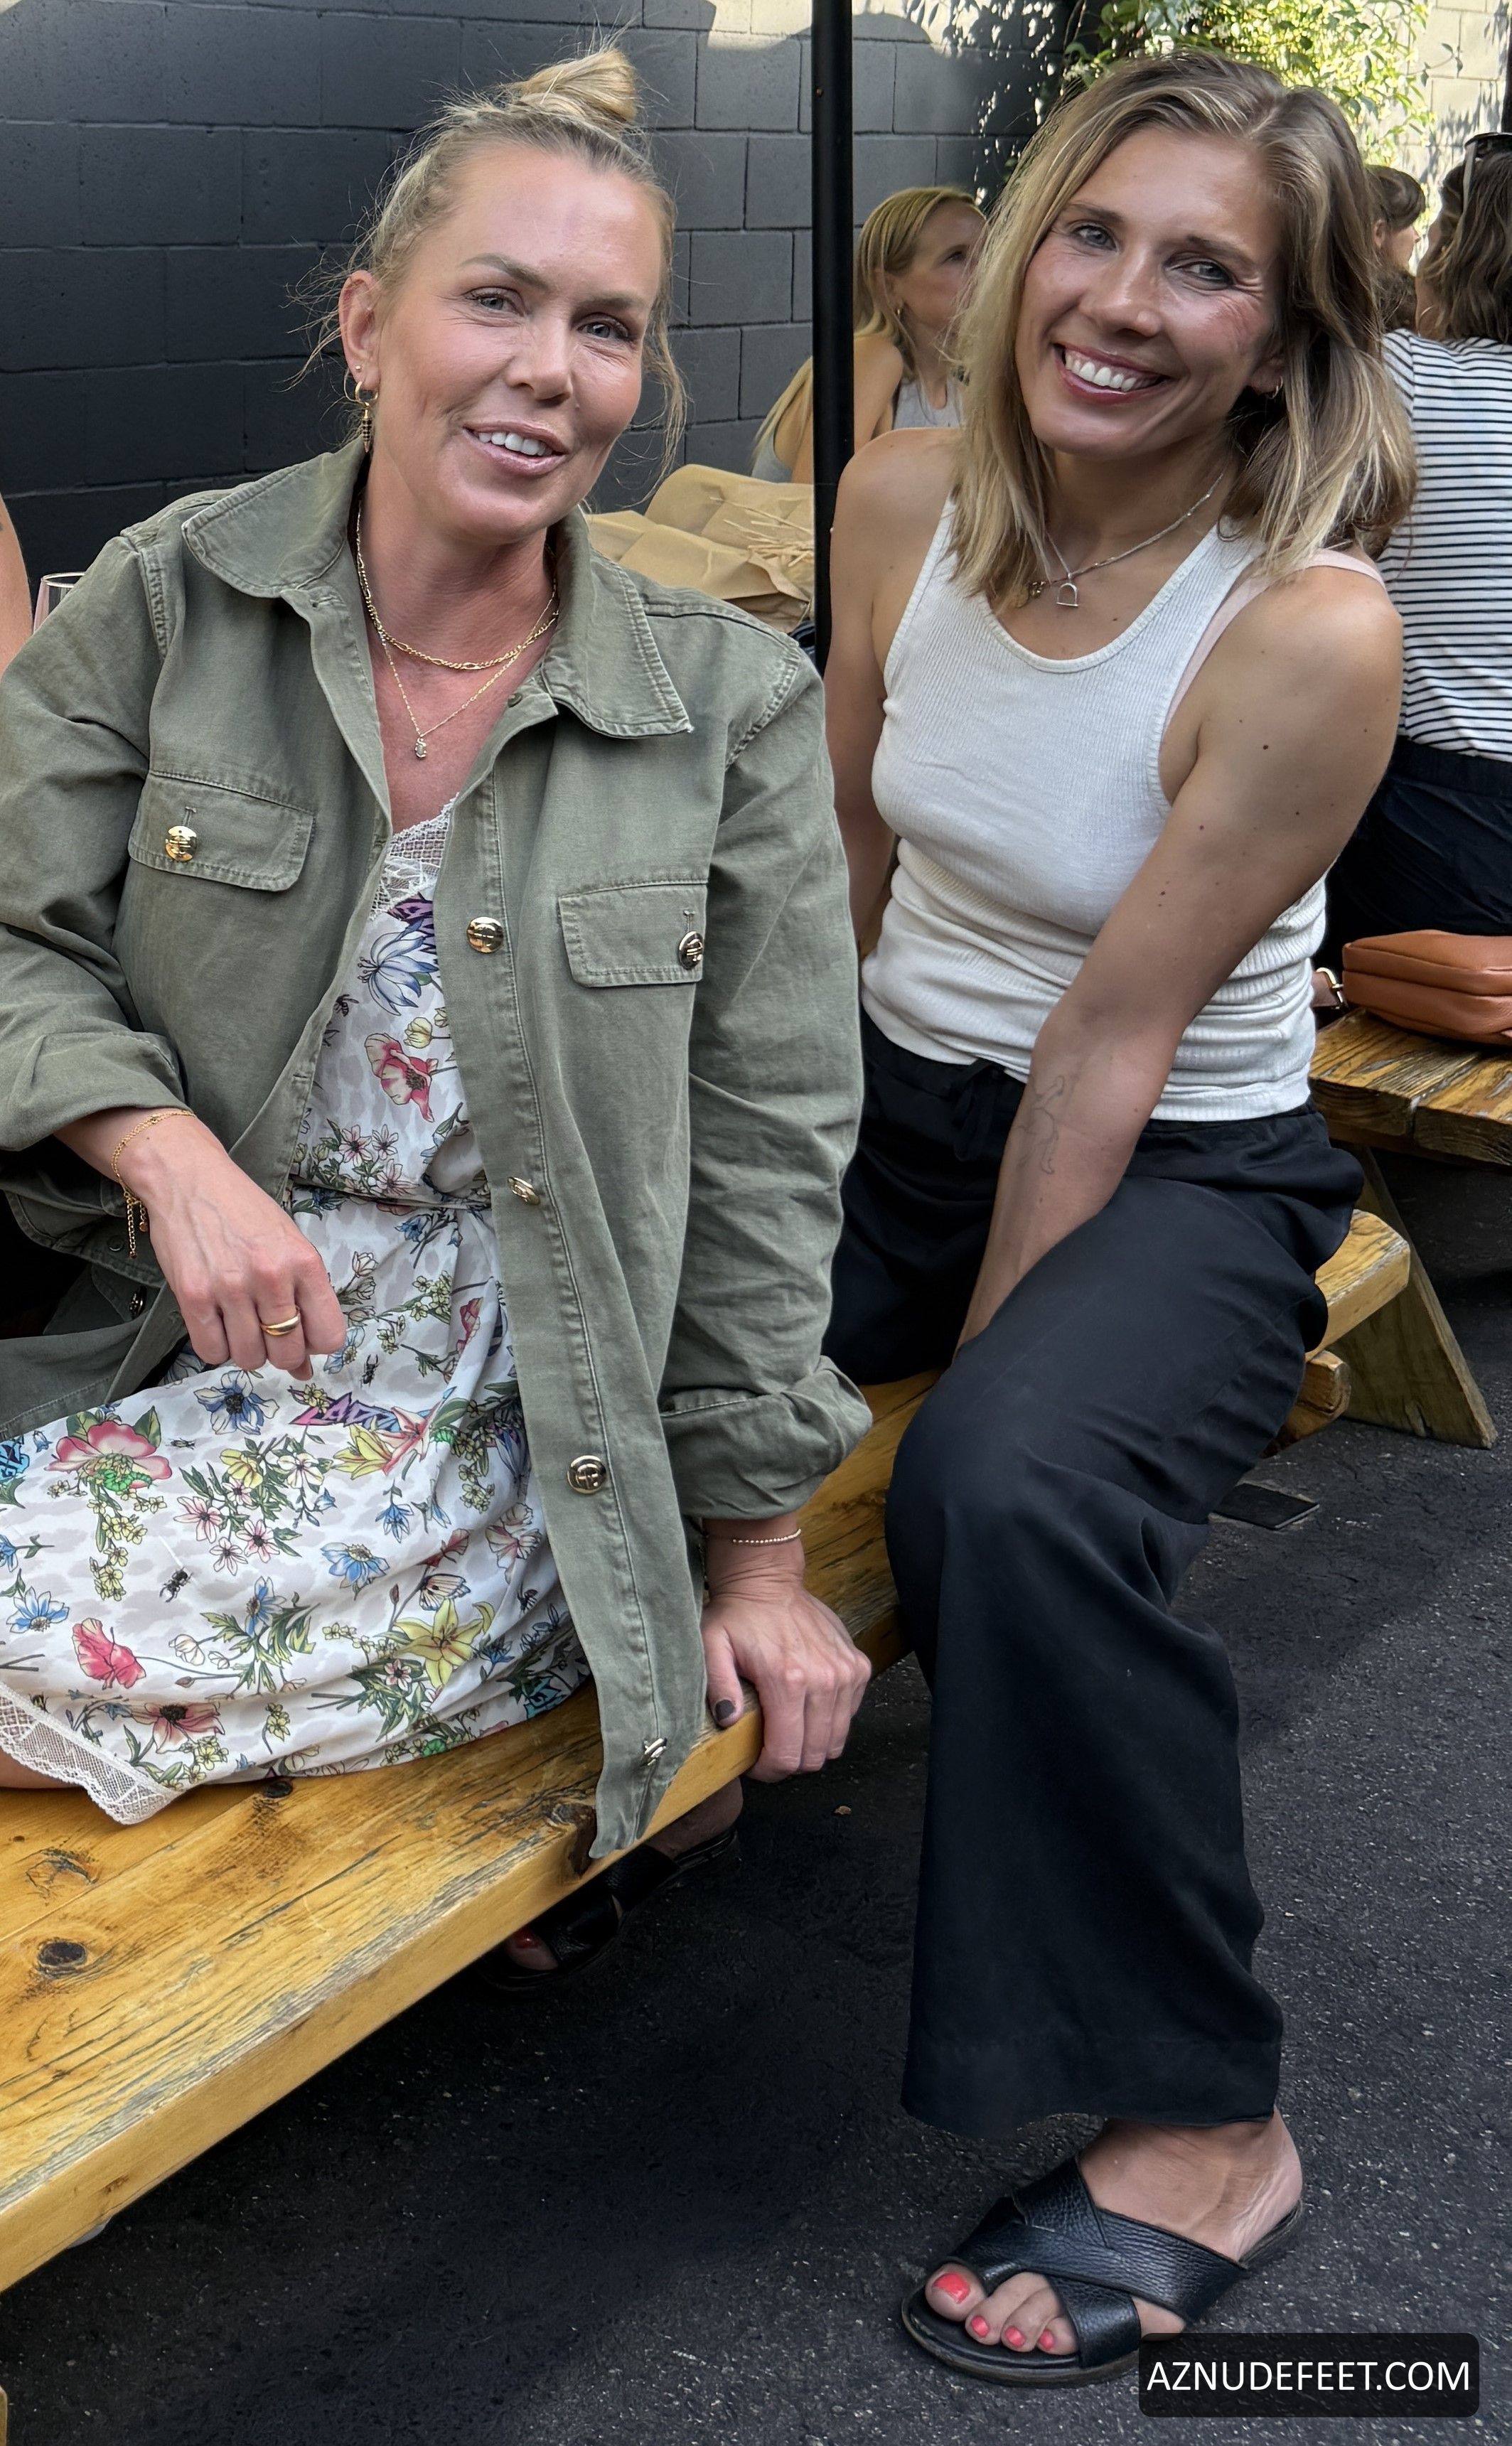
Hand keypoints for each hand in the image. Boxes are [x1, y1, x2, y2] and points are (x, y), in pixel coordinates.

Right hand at [113, 1111, 344, 1376]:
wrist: (190, 1178)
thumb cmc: (244, 1210)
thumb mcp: (289, 1242)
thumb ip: (303, 1297)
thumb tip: (304, 1365)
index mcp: (305, 1262)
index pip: (328, 1336)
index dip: (315, 1346)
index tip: (302, 1337)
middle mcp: (272, 1277)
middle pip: (287, 1353)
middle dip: (281, 1355)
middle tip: (267, 1334)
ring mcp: (231, 1288)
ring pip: (249, 1358)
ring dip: (247, 1352)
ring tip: (240, 1326)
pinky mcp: (193, 1296)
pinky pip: (211, 1351)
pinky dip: (216, 1348)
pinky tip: (216, 1325)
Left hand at [701, 1527, 870, 1778]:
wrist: (768, 1580)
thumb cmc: (737, 1616)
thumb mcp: (712, 1647)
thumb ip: (719, 1686)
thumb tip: (729, 1720)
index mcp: (788, 1680)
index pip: (788, 1754)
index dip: (770, 1770)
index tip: (755, 1763)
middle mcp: (825, 1680)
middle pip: (815, 1755)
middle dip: (790, 1762)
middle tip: (770, 1749)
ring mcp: (847, 1673)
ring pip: (836, 1740)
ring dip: (812, 1744)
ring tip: (788, 1731)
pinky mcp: (859, 1667)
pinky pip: (850, 1716)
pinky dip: (830, 1721)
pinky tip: (807, 1707)